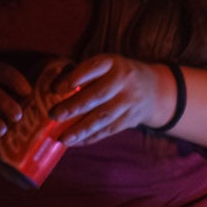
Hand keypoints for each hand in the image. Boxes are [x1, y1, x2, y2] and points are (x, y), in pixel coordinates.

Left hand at [31, 55, 179, 144]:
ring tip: (62, 138)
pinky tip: (75, 142)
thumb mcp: (106, 66)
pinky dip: (90, 138)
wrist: (154, 89)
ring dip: (80, 129)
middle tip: (53, 115)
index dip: (74, 78)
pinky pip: (108, 130)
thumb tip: (52, 91)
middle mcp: (123, 80)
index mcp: (112, 63)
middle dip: (73, 107)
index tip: (55, 89)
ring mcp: (129, 101)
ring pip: (103, 117)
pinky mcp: (130, 119)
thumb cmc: (117, 76)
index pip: (93, 67)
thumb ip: (84, 76)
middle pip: (97, 95)